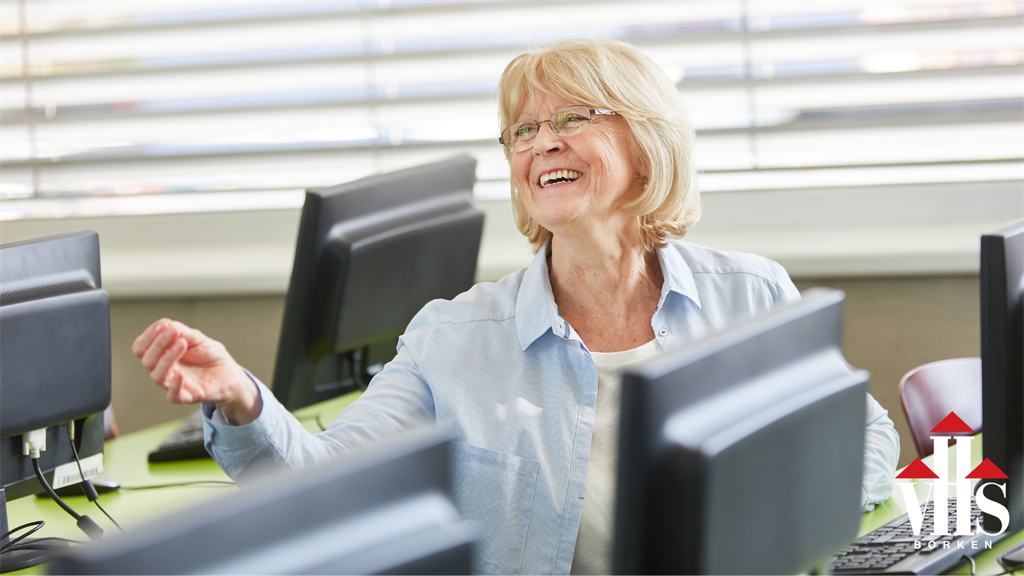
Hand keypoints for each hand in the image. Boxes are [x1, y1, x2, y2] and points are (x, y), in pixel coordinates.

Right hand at [132, 319, 261, 424]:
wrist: (231, 372)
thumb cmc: (210, 355)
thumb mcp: (197, 338)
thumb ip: (181, 331)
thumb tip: (165, 324)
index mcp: (162, 354)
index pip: (141, 348)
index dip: (147, 337)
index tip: (162, 325)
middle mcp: (165, 369)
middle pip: (147, 361)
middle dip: (158, 345)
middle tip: (173, 332)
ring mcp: (174, 383)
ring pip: (157, 376)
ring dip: (167, 358)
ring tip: (182, 344)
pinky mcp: (188, 396)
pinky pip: (173, 396)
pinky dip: (174, 386)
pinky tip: (181, 374)